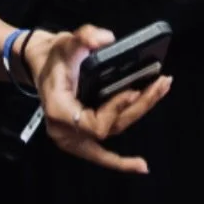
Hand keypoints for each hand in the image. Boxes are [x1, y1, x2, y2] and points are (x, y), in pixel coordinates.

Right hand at [22, 25, 171, 173]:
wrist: (43, 64)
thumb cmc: (54, 56)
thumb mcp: (66, 41)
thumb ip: (84, 37)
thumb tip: (106, 39)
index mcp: (59, 110)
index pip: (94, 123)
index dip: (115, 109)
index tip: (133, 90)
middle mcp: (65, 131)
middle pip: (110, 129)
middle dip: (138, 106)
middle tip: (160, 84)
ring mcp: (73, 138)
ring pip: (112, 133)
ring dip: (138, 114)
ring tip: (160, 91)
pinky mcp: (81, 139)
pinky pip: (103, 155)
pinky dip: (121, 162)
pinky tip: (140, 166)